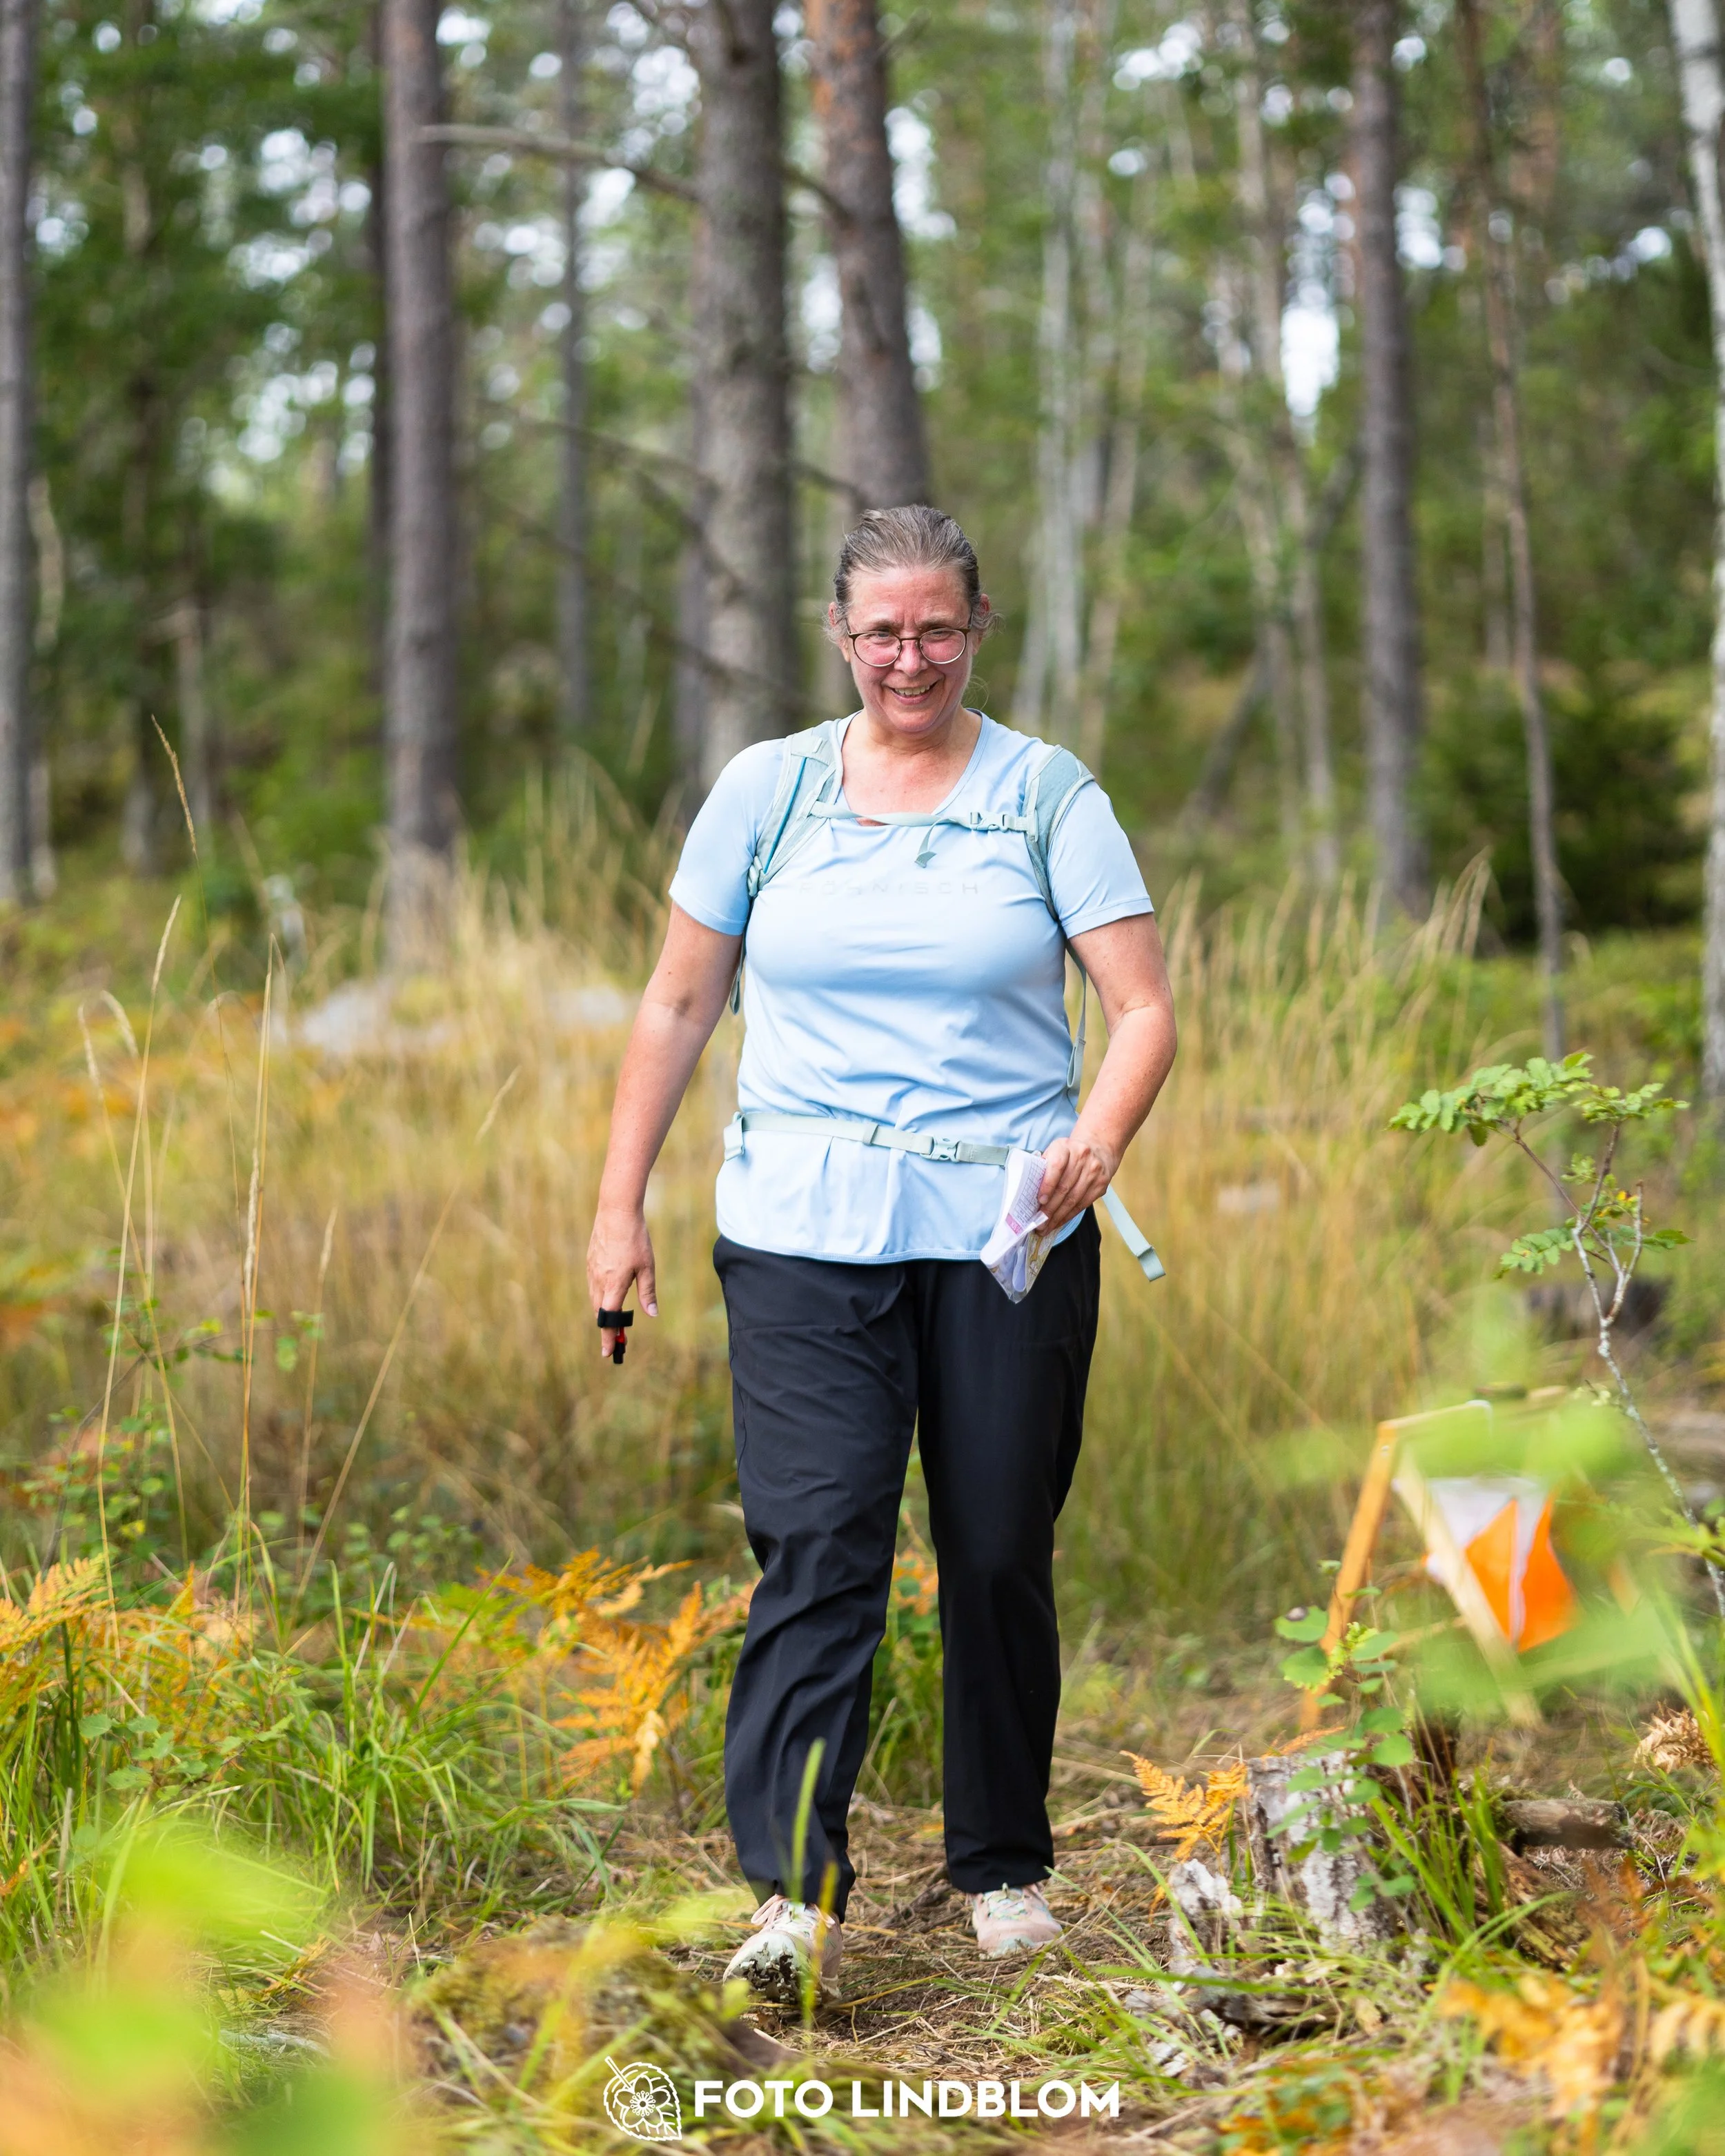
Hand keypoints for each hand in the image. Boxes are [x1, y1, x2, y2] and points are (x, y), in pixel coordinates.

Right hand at [586, 1204, 657, 1363]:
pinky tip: (608, 1295)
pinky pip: (592, 1286)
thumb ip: (647, 1292)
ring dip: (602, 1313)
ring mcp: (591, 1271)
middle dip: (607, 1327)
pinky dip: (599, 1297)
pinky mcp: (590, 1262)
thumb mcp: (647, 1267)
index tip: (608, 1353)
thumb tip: (652, 1314)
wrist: (616, 1212)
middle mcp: (599, 1281)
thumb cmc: (635, 1239)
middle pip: (600, 1313)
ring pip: (594, 1300)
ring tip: (614, 1321)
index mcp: (613, 1286)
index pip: (609, 1319)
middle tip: (618, 1340)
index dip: (608, 1338)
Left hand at [1036, 1128, 1116, 1234]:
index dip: (1048, 1184)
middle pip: (1064, 1187)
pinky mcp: (1101, 1184)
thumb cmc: (1068, 1154)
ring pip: (1074, 1199)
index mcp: (1065, 1147)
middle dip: (1050, 1209)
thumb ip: (1043, 1168)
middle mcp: (1082, 1157)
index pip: (1057, 1166)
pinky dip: (1069, 1215)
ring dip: (1058, 1216)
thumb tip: (1029, 1193)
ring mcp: (1094, 1171)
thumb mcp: (1053, 1152)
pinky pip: (1083, 1204)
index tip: (1040, 1201)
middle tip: (1039, 1223)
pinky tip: (1059, 1222)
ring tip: (1046, 1227)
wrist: (1097, 1149)